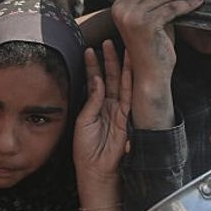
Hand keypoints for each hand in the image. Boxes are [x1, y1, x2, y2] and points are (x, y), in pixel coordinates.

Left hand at [74, 40, 131, 180]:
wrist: (96, 169)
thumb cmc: (86, 149)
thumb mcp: (83, 121)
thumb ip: (91, 101)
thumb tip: (97, 80)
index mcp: (95, 107)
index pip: (94, 81)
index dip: (92, 66)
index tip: (89, 49)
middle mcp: (108, 106)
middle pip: (110, 78)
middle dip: (108, 59)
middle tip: (107, 41)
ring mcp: (119, 110)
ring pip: (120, 83)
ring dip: (119, 65)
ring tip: (118, 47)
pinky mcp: (127, 117)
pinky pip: (127, 95)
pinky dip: (127, 81)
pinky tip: (125, 67)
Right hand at [111, 0, 203, 128]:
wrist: (150, 75)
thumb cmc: (154, 48)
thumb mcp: (152, 20)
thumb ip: (155, 1)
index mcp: (119, 6)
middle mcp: (122, 9)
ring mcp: (132, 17)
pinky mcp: (146, 25)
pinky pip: (172, 8)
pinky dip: (188, 4)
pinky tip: (200, 0)